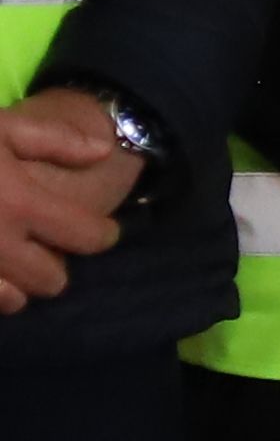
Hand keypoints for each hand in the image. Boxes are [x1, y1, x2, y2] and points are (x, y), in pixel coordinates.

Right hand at [0, 87, 128, 310]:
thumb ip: (54, 140)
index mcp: (21, 203)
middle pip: (53, 280)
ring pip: (16, 300)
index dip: (103, 235)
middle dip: (58, 266)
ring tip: (14, 261)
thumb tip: (104, 151)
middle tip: (48, 247)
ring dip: (22, 285)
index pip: (86, 236)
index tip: (104, 231)